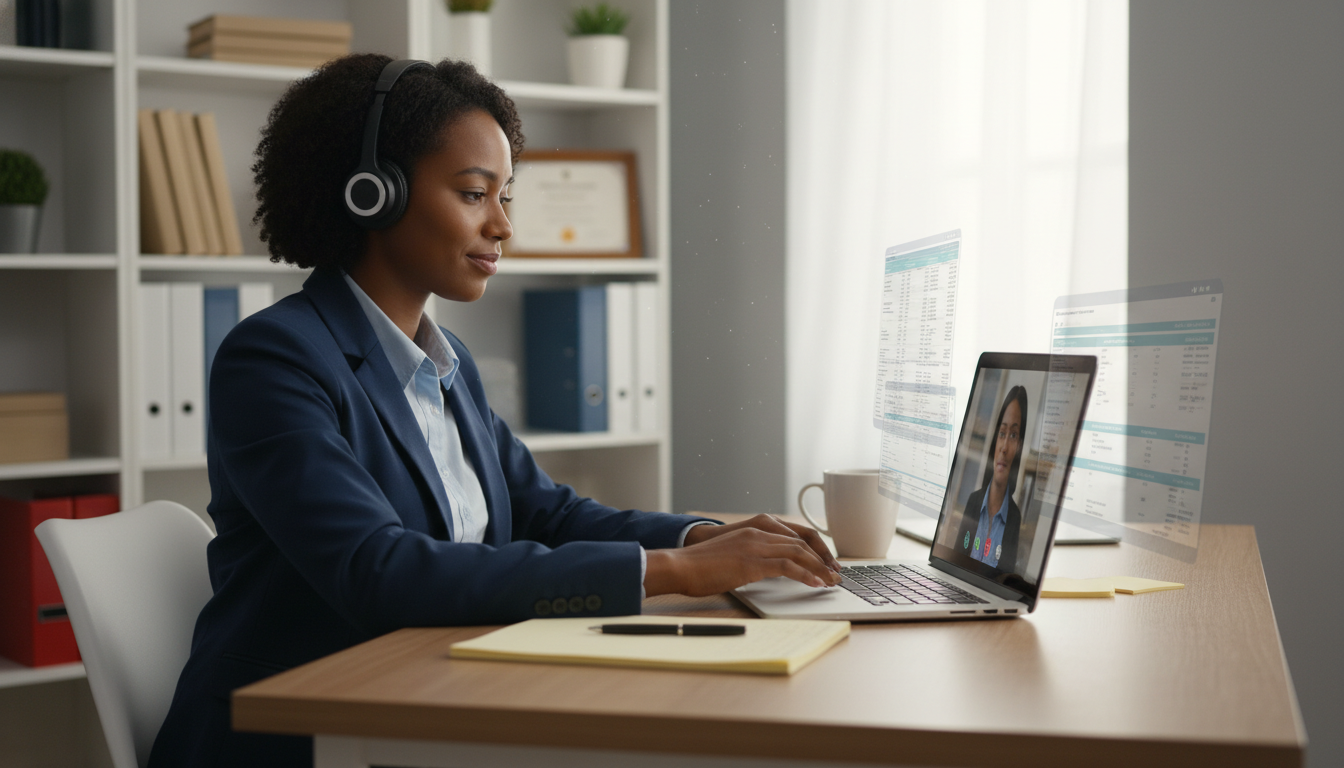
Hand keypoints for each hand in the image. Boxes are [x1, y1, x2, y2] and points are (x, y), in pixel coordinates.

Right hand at [684, 514, 839, 570]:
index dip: (816, 548)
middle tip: (835, 574)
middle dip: (823, 559)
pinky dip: (805, 575)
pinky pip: (787, 567)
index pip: (796, 534)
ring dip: (819, 567)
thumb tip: (772, 570)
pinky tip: (814, 583)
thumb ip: (754, 557)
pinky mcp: (751, 562)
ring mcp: (755, 546)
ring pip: (799, 552)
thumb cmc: (702, 566)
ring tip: (830, 581)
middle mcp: (758, 533)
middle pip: (803, 542)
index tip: (827, 562)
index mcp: (755, 529)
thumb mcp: (733, 555)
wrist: (681, 566)